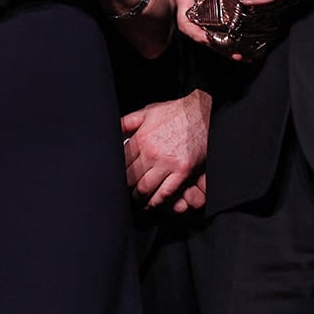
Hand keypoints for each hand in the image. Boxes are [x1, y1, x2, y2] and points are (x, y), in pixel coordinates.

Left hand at [121, 90, 210, 208]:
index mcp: (140, 138)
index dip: (115, 174)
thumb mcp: (147, 112)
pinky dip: (156, 201)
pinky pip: (165, 192)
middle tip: (124, 193)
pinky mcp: (183, 170)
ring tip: (137, 199)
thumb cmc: (175, 112)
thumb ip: (127, 122)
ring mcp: (168, 163)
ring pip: (145, 189)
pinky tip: (152, 202)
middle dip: (125, 188)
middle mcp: (152, 152)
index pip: (121, 163)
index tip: (115, 179)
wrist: (202, 112)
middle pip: (130, 179)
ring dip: (138, 197)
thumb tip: (111, 130)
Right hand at [174, 0, 283, 60]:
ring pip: (213, 38)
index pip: (185, 23)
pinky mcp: (216, 18)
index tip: (208, 39)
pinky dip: (233, 42)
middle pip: (201, 36)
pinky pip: (222, 33)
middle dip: (217, 46)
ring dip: (227, 49)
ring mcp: (205, 18)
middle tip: (234, 52)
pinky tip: (246, 49)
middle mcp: (194, 13)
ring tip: (243, 56)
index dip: (195, 34)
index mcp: (186, 1)